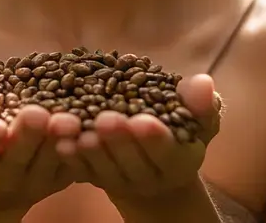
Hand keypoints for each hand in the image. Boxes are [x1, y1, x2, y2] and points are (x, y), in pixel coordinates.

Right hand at [0, 75, 82, 215]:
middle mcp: (7, 177)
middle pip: (20, 158)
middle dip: (29, 136)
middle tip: (38, 114)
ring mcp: (38, 180)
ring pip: (52, 162)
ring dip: (62, 140)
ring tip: (71, 119)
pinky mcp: (63, 179)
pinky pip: (76, 164)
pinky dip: (84, 147)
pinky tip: (93, 124)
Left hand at [56, 74, 221, 204]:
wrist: (154, 164)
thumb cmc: (178, 129)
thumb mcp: (197, 118)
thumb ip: (200, 104)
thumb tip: (204, 83)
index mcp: (179, 162)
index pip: (168, 152)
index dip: (155, 138)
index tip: (142, 120)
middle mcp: (150, 178)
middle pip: (132, 162)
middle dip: (118, 140)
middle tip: (105, 119)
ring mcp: (121, 182)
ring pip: (104, 169)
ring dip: (90, 149)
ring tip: (78, 129)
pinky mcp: (95, 179)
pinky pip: (82, 172)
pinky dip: (72, 158)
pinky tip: (61, 141)